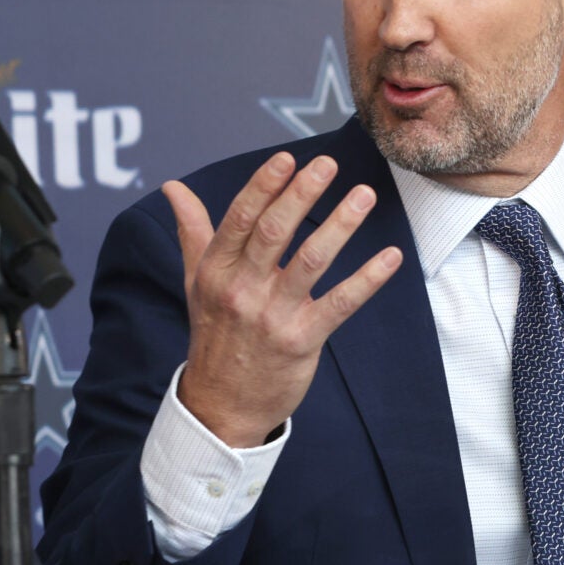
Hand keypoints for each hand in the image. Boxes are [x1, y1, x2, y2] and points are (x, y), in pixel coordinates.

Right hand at [169, 151, 403, 447]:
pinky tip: (391, 257)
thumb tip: (172, 186)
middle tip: (328, 164)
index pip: (240, 218)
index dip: (264, 186)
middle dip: (302, 194)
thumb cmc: (213, 335)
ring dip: (340, 225)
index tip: (288, 158)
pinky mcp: (301, 341)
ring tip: (364, 194)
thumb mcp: (195, 282)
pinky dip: (368, 279)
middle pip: (274, 232)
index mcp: (215, 270)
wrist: (220, 407)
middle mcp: (241, 290)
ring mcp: (272, 316)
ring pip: (310, 261)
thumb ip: (192, 231)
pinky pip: (340, 304)